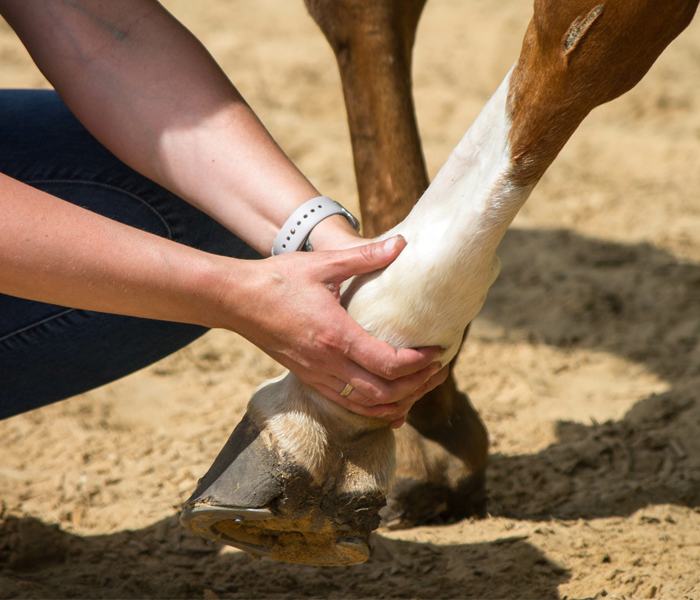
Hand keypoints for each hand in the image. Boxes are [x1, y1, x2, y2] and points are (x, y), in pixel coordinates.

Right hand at [220, 236, 446, 425]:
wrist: (236, 300)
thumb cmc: (278, 279)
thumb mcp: (323, 264)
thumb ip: (365, 256)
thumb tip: (402, 243)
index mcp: (336, 335)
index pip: (388, 364)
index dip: (419, 363)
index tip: (438, 351)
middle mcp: (328, 363)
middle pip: (384, 393)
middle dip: (418, 386)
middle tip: (440, 369)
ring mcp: (316, 376)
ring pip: (367, 406)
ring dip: (400, 402)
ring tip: (422, 386)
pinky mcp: (308, 379)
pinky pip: (347, 405)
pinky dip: (374, 410)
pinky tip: (390, 404)